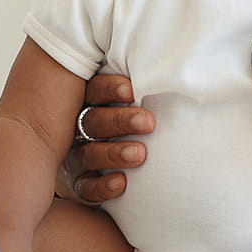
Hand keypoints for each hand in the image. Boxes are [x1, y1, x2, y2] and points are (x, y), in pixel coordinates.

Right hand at [56, 73, 152, 202]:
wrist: (104, 167)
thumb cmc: (128, 123)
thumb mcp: (129, 101)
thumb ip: (139, 90)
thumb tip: (176, 64)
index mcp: (86, 102)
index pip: (93, 90)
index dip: (109, 89)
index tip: (131, 90)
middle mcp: (75, 128)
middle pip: (91, 120)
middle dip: (119, 121)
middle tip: (147, 123)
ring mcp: (74, 157)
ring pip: (88, 153)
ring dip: (113, 153)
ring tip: (140, 154)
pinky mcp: (77, 184)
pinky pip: (84, 187)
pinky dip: (102, 186)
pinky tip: (121, 183)